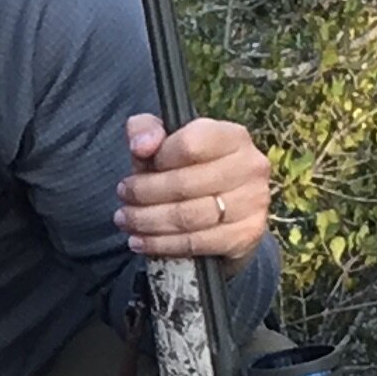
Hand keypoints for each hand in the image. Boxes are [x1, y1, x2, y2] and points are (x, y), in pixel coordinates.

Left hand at [116, 114, 271, 262]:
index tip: (138, 163)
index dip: (159, 158)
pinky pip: (196, 243)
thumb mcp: (163, 144)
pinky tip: (140, 241)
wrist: (222, 211)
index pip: (190, 144)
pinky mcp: (247, 234)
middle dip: (143, 194)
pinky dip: (161, 244)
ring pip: (188, 216)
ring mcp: (254, 201)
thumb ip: (146, 131)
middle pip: (185, 184)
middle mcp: (250, 166)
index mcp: (233, 136)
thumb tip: (142, 145)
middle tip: (123, 197)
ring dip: (147, 221)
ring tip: (125, 219)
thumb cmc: (186, 170)